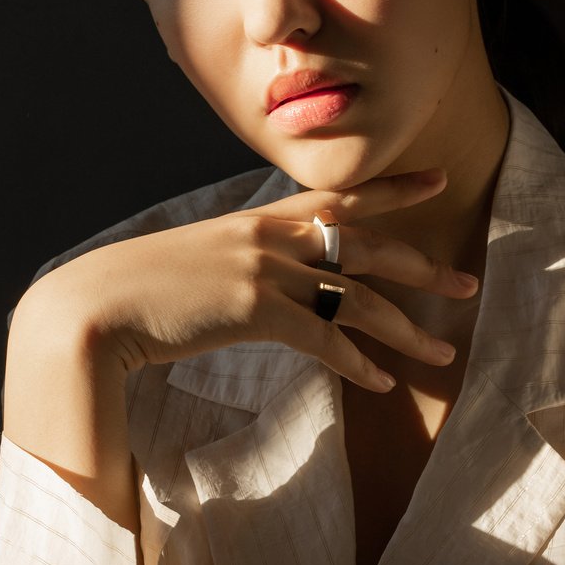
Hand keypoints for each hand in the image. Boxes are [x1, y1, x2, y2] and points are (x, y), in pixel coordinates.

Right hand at [16, 166, 478, 393]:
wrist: (96, 304)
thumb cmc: (138, 290)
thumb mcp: (197, 261)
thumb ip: (237, 261)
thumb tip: (258, 279)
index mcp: (258, 219)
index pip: (339, 196)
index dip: (392, 189)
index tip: (435, 179)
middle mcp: (271, 236)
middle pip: (368, 246)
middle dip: (423, 267)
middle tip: (468, 283)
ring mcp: (266, 270)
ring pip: (359, 296)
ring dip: (406, 329)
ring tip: (443, 354)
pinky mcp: (257, 309)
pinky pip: (326, 338)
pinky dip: (358, 364)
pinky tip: (382, 385)